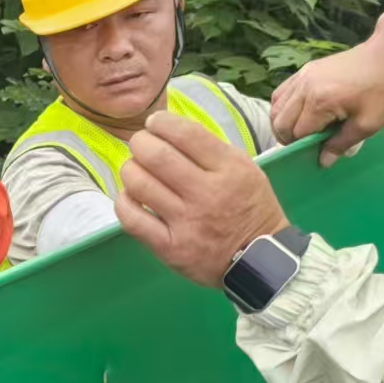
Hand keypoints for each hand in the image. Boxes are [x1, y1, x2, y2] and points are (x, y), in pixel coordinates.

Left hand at [116, 112, 287, 287]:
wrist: (260, 260)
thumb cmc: (249, 209)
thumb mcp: (245, 170)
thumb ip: (211, 150)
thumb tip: (169, 130)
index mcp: (230, 170)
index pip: (186, 134)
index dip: (162, 122)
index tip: (155, 123)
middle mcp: (207, 194)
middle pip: (156, 155)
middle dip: (140, 142)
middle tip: (140, 145)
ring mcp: (187, 223)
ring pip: (139, 184)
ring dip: (130, 169)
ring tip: (136, 169)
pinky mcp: (170, 248)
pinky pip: (132, 219)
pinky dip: (123, 202)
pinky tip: (130, 196)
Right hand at [271, 40, 383, 166]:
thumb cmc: (383, 90)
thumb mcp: (369, 123)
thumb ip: (342, 143)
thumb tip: (323, 161)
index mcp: (320, 102)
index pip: (297, 133)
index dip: (302, 145)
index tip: (315, 149)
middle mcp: (304, 88)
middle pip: (280, 121)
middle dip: (288, 137)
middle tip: (305, 143)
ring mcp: (302, 77)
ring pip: (276, 107)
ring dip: (282, 123)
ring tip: (299, 130)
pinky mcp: (304, 70)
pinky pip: (281, 93)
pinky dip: (282, 107)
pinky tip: (296, 113)